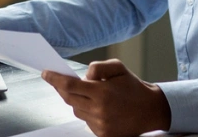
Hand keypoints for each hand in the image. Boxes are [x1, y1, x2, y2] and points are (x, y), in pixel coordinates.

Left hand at [42, 59, 170, 136]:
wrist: (151, 110)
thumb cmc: (133, 87)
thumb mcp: (118, 68)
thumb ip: (98, 67)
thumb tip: (84, 75)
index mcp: (102, 93)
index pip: (70, 85)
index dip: (54, 79)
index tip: (46, 73)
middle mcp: (99, 110)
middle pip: (68, 98)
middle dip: (62, 88)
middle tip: (59, 81)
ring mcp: (100, 125)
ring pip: (76, 110)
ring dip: (77, 100)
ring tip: (90, 94)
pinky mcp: (102, 134)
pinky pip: (85, 121)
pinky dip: (87, 112)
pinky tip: (98, 107)